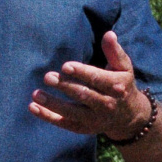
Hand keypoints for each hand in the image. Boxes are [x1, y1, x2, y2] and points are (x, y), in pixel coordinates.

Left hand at [29, 31, 150, 138]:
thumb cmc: (122, 84)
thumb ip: (114, 51)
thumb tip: (109, 34)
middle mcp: (106, 105)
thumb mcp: (123, 68)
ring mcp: (94, 119)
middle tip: (48, 77)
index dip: (81, 73)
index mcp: (116, 87)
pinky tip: (32, 107)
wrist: (129, 116)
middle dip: (65, 87)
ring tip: (36, 94)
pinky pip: (64, 123)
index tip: (65, 66)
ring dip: (53, 104)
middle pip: (84, 95)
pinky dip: (48, 117)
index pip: (97, 79)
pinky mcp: (83, 128)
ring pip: (72, 112)